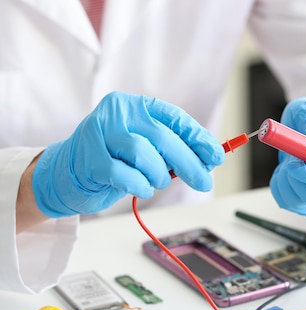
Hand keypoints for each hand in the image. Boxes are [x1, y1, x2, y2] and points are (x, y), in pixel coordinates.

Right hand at [32, 91, 224, 216]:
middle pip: (163, 138)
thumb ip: (173, 149)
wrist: (69, 172)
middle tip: (204, 182)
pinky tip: (142, 188)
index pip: (174, 118)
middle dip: (189, 163)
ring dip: (159, 175)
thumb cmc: (116, 159)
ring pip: (144, 154)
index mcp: (136, 106)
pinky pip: (125, 175)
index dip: (198, 137)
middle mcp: (117, 113)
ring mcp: (99, 134)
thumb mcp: (147, 148)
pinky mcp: (89, 159)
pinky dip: (140, 186)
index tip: (216, 155)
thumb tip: (209, 159)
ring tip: (157, 182)